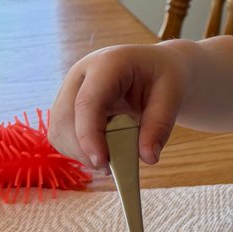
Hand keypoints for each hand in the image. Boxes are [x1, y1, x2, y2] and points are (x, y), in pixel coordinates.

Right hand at [48, 41, 189, 168]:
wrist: (154, 67)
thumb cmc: (163, 77)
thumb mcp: (172, 95)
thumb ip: (160, 125)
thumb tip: (148, 157)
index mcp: (108, 63)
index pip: (88, 102)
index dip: (90, 135)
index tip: (102, 162)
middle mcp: (81, 74)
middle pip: (65, 118)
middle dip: (84, 150)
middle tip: (112, 168)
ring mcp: (70, 88)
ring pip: (59, 130)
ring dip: (80, 153)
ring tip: (111, 159)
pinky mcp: (66, 104)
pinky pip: (62, 134)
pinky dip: (78, 150)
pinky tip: (101, 150)